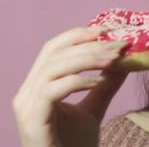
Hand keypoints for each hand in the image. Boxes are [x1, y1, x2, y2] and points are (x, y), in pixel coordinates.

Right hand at [12, 26, 128, 146]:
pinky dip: (77, 81)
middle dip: (88, 44)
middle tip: (117, 44)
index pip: (53, 49)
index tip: (106, 29)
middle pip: (54, 53)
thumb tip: (123, 62)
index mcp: (37, 85)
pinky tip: (99, 80)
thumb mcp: (92, 109)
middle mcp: (26, 92)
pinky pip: (52, 90)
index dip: (78, 35)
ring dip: (87, 59)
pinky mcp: (31, 119)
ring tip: (114, 59)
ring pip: (53, 67)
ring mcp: (25, 106)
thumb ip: (104, 86)